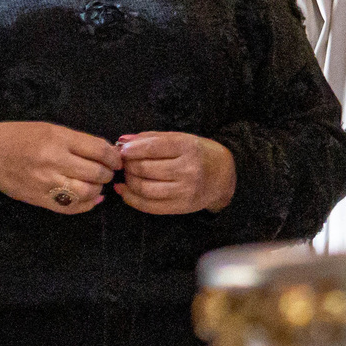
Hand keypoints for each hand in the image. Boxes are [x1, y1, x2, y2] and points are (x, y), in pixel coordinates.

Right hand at [0, 119, 117, 212]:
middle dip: (108, 173)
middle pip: (96, 173)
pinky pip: (70, 207)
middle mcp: (52, 162)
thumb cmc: (19, 138)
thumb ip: (78, 141)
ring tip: (97, 184)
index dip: (114, 157)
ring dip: (98, 189)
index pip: (99, 150)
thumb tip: (108, 153)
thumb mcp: (50, 130)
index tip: (117, 159)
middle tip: (108, 171)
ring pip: (86, 192)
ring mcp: (45, 183)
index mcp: (57, 140)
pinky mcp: (39, 199)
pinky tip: (91, 198)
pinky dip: (86, 205)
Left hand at [115, 131, 236, 214]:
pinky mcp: (181, 207)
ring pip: (143, 188)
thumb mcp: (182, 139)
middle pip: (144, 168)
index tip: (123, 150)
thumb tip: (123, 141)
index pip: (152, 147)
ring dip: (128, 181)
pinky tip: (125, 190)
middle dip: (128, 165)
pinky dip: (130, 198)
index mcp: (189, 148)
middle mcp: (189, 169)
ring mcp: (185, 190)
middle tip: (125, 163)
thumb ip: (153, 139)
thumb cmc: (199, 154)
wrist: (223, 176)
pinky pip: (148, 205)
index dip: (131, 149)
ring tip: (128, 175)